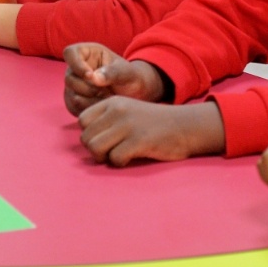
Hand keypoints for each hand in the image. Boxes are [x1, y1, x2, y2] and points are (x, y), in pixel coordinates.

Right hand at [62, 43, 164, 114]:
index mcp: (87, 53)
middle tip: (107, 92)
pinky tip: (102, 106)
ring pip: (71, 95)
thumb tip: (93, 78)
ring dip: (90, 101)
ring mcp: (73, 85)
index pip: (70, 53)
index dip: (77, 65)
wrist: (134, 93)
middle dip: (88, 89)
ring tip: (107, 99)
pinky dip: (88, 110)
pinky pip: (73, 107)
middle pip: (69, 78)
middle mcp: (76, 68)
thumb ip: (112, 72)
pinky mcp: (74, 100)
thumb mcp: (126, 72)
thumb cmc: (130, 77)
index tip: (91, 76)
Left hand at [78, 97, 225, 165]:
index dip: (90, 134)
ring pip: (95, 148)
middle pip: (86, 138)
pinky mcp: (139, 141)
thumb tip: (86, 140)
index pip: (82, 120)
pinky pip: (115, 158)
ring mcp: (128, 125)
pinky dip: (120, 163)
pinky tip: (131, 157)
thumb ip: (107, 120)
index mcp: (112, 102)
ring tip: (118, 155)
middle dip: (95, 150)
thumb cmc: (153, 123)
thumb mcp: (127, 111)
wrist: (184, 125)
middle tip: (111, 152)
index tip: (104, 139)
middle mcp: (117, 111)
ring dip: (105, 157)